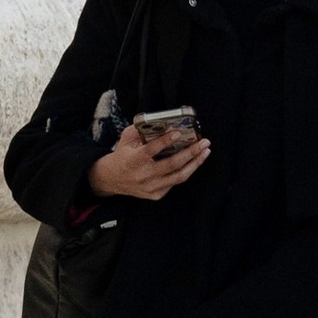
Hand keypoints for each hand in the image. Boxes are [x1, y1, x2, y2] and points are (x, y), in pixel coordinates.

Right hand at [89, 125, 211, 202]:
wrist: (112, 179)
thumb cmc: (122, 155)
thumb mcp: (126, 139)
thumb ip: (140, 129)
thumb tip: (161, 122)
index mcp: (133, 160)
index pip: (150, 151)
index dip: (164, 142)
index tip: (178, 133)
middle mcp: (142, 176)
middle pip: (171, 165)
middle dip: (190, 153)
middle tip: (204, 142)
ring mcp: (150, 188)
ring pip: (178, 177)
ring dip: (195, 163)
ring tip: (205, 151)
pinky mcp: (156, 195)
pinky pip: (174, 183)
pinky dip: (185, 171)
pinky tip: (193, 161)